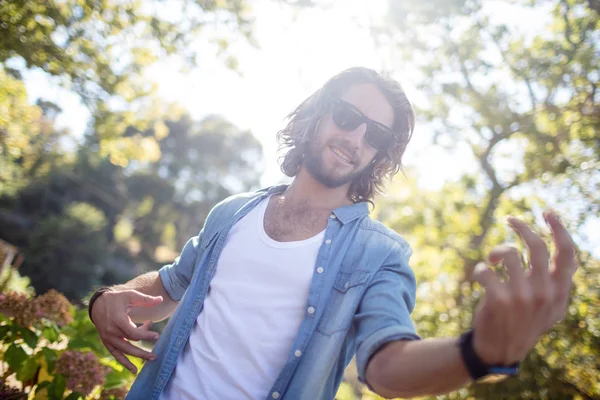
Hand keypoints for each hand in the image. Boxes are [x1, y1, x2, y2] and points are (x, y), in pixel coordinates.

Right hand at [91, 290, 162, 372]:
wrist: (97, 304)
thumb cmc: (117, 299)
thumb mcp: (130, 295)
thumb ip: (145, 299)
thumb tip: (160, 300)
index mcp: (117, 320)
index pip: (133, 333)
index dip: (146, 336)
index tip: (157, 336)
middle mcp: (111, 331)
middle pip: (129, 345)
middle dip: (143, 351)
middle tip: (155, 355)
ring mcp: (108, 338)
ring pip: (124, 351)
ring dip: (137, 356)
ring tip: (150, 360)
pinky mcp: (106, 342)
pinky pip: (115, 354)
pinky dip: (124, 362)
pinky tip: (133, 369)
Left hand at [471, 210, 577, 364]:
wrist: (499, 351)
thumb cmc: (523, 322)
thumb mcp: (550, 308)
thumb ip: (558, 283)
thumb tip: (568, 255)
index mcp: (559, 292)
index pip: (567, 253)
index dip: (558, 229)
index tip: (547, 213)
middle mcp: (544, 293)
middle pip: (536, 246)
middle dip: (522, 226)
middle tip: (510, 219)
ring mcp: (522, 297)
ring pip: (509, 253)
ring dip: (497, 252)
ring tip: (493, 261)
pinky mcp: (499, 300)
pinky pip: (486, 269)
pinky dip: (480, 269)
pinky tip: (481, 277)